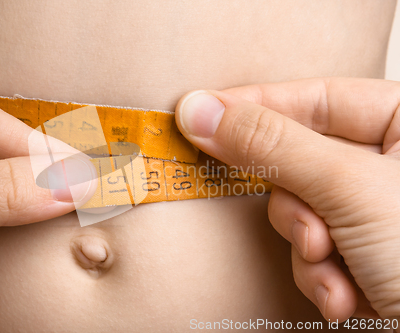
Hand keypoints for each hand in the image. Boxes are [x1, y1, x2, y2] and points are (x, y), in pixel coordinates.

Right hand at [175, 78, 399, 323]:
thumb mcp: (351, 190)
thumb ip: (273, 145)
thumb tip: (204, 111)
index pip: (317, 97)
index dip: (256, 104)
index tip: (202, 111)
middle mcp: (392, 165)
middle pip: (301, 159)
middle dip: (296, 204)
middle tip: (309, 229)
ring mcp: (374, 210)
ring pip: (300, 208)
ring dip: (307, 246)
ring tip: (335, 269)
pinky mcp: (360, 250)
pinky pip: (312, 246)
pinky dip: (319, 274)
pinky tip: (346, 295)